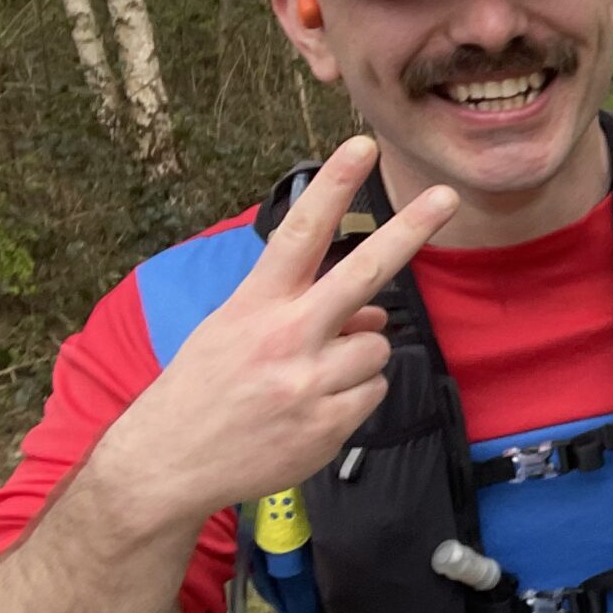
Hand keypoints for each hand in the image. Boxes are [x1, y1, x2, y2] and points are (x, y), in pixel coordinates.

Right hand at [85, 137, 458, 536]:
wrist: (166, 465)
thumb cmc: (203, 388)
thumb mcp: (234, 332)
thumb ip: (304, 311)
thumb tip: (374, 310)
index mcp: (254, 305)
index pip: (298, 234)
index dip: (332, 188)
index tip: (361, 147)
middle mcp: (284, 337)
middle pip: (362, 274)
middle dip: (409, 231)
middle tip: (447, 196)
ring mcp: (308, 383)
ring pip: (376, 344)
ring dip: (356, 358)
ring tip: (308, 380)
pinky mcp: (327, 425)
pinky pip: (374, 390)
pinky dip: (354, 397)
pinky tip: (312, 410)